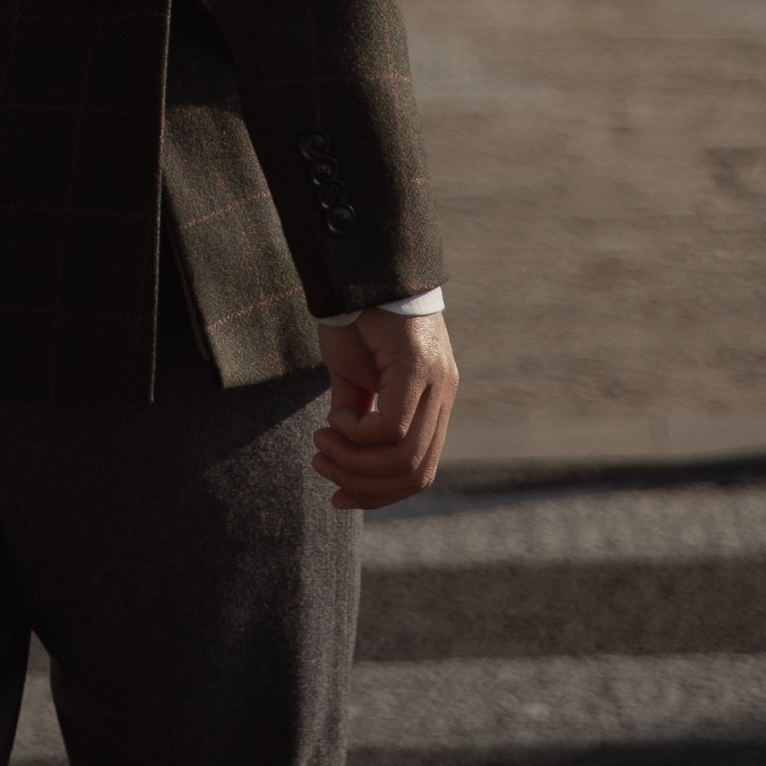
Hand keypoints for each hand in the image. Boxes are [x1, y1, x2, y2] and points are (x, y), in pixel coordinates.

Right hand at [312, 308, 458, 511]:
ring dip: (354, 461)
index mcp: (433, 401)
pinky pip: (392, 426)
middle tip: (323, 466)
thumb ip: (358, 416)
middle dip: (363, 484)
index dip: (379, 494)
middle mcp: (443, 394)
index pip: (418, 471)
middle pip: (415, 473)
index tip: (339, 497)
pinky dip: (357, 434)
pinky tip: (334, 417)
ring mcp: (436, 381)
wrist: (359, 269)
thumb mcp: (354, 378)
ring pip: (403, 455)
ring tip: (322, 443)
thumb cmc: (356, 318)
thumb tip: (347, 460)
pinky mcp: (418, 366)